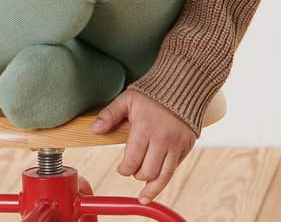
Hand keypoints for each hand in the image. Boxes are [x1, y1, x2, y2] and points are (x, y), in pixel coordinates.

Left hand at [90, 89, 196, 203]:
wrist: (181, 85)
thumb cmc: (151, 93)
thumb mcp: (127, 99)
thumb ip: (109, 115)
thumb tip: (94, 130)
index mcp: (144, 127)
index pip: (132, 161)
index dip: (124, 169)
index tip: (121, 168)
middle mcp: (162, 138)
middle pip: (147, 171)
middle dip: (136, 175)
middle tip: (132, 170)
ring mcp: (176, 143)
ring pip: (163, 175)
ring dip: (152, 187)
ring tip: (144, 195)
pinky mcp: (186, 146)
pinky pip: (175, 168)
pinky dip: (165, 177)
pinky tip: (158, 183)